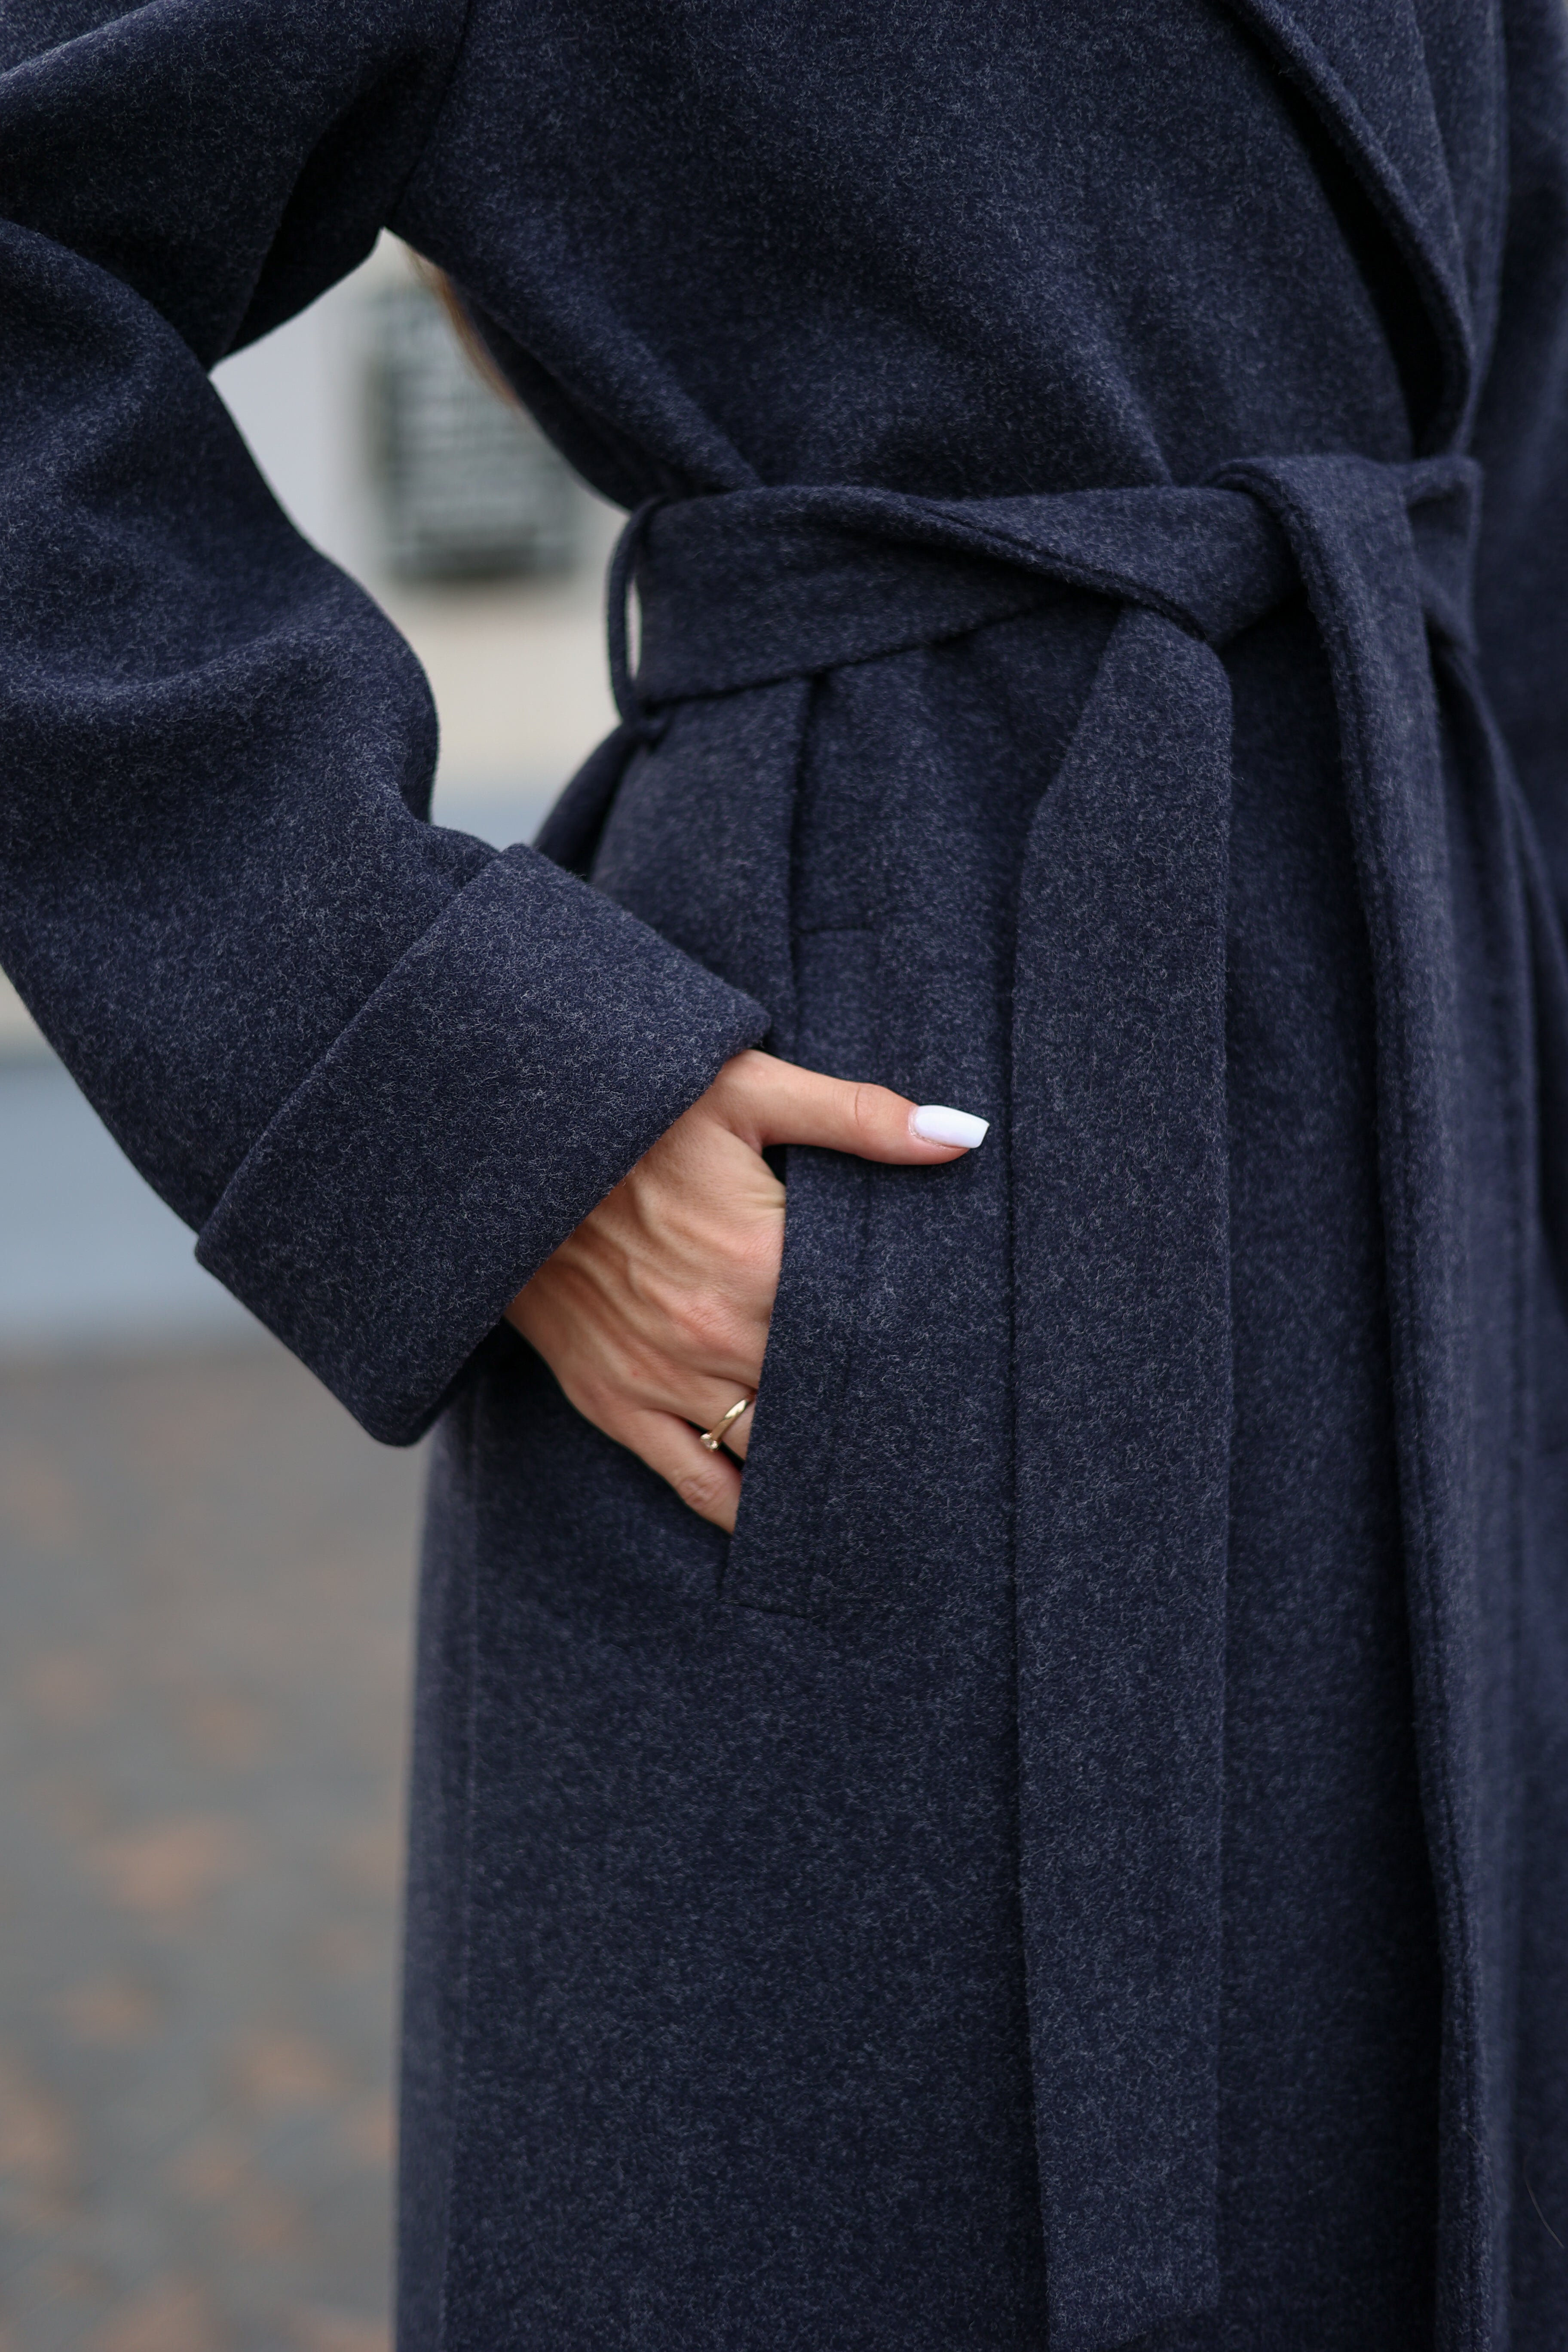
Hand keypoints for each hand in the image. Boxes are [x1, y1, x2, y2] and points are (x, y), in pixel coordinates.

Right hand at [506, 1049, 986, 1532]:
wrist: (508, 1144)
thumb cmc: (636, 1109)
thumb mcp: (747, 1088)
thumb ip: (859, 1117)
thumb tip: (962, 1136)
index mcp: (764, 1262)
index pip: (866, 1333)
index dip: (913, 1352)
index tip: (953, 1367)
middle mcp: (720, 1334)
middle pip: (825, 1402)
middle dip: (872, 1417)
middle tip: (936, 1446)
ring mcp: (666, 1377)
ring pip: (770, 1454)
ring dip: (818, 1471)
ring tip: (876, 1492)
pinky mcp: (615, 1401)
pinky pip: (695, 1481)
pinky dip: (743, 1513)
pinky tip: (783, 1527)